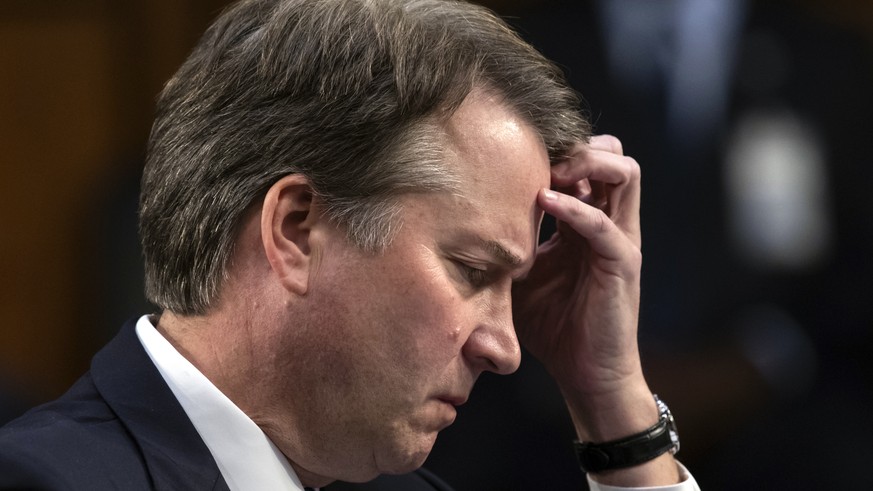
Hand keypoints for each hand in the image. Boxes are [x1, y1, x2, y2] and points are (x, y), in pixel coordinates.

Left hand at [513, 135, 652, 438]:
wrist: (586, 375)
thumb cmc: (553, 326)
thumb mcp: (521, 276)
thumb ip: (507, 245)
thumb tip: (460, 223)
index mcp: (587, 223)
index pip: (586, 165)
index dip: (557, 152)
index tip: (517, 155)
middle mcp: (609, 224)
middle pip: (613, 156)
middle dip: (578, 146)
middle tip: (541, 156)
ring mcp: (620, 241)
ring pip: (625, 174)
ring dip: (586, 163)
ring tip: (549, 172)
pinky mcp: (623, 264)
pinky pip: (604, 224)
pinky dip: (575, 209)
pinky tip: (544, 203)